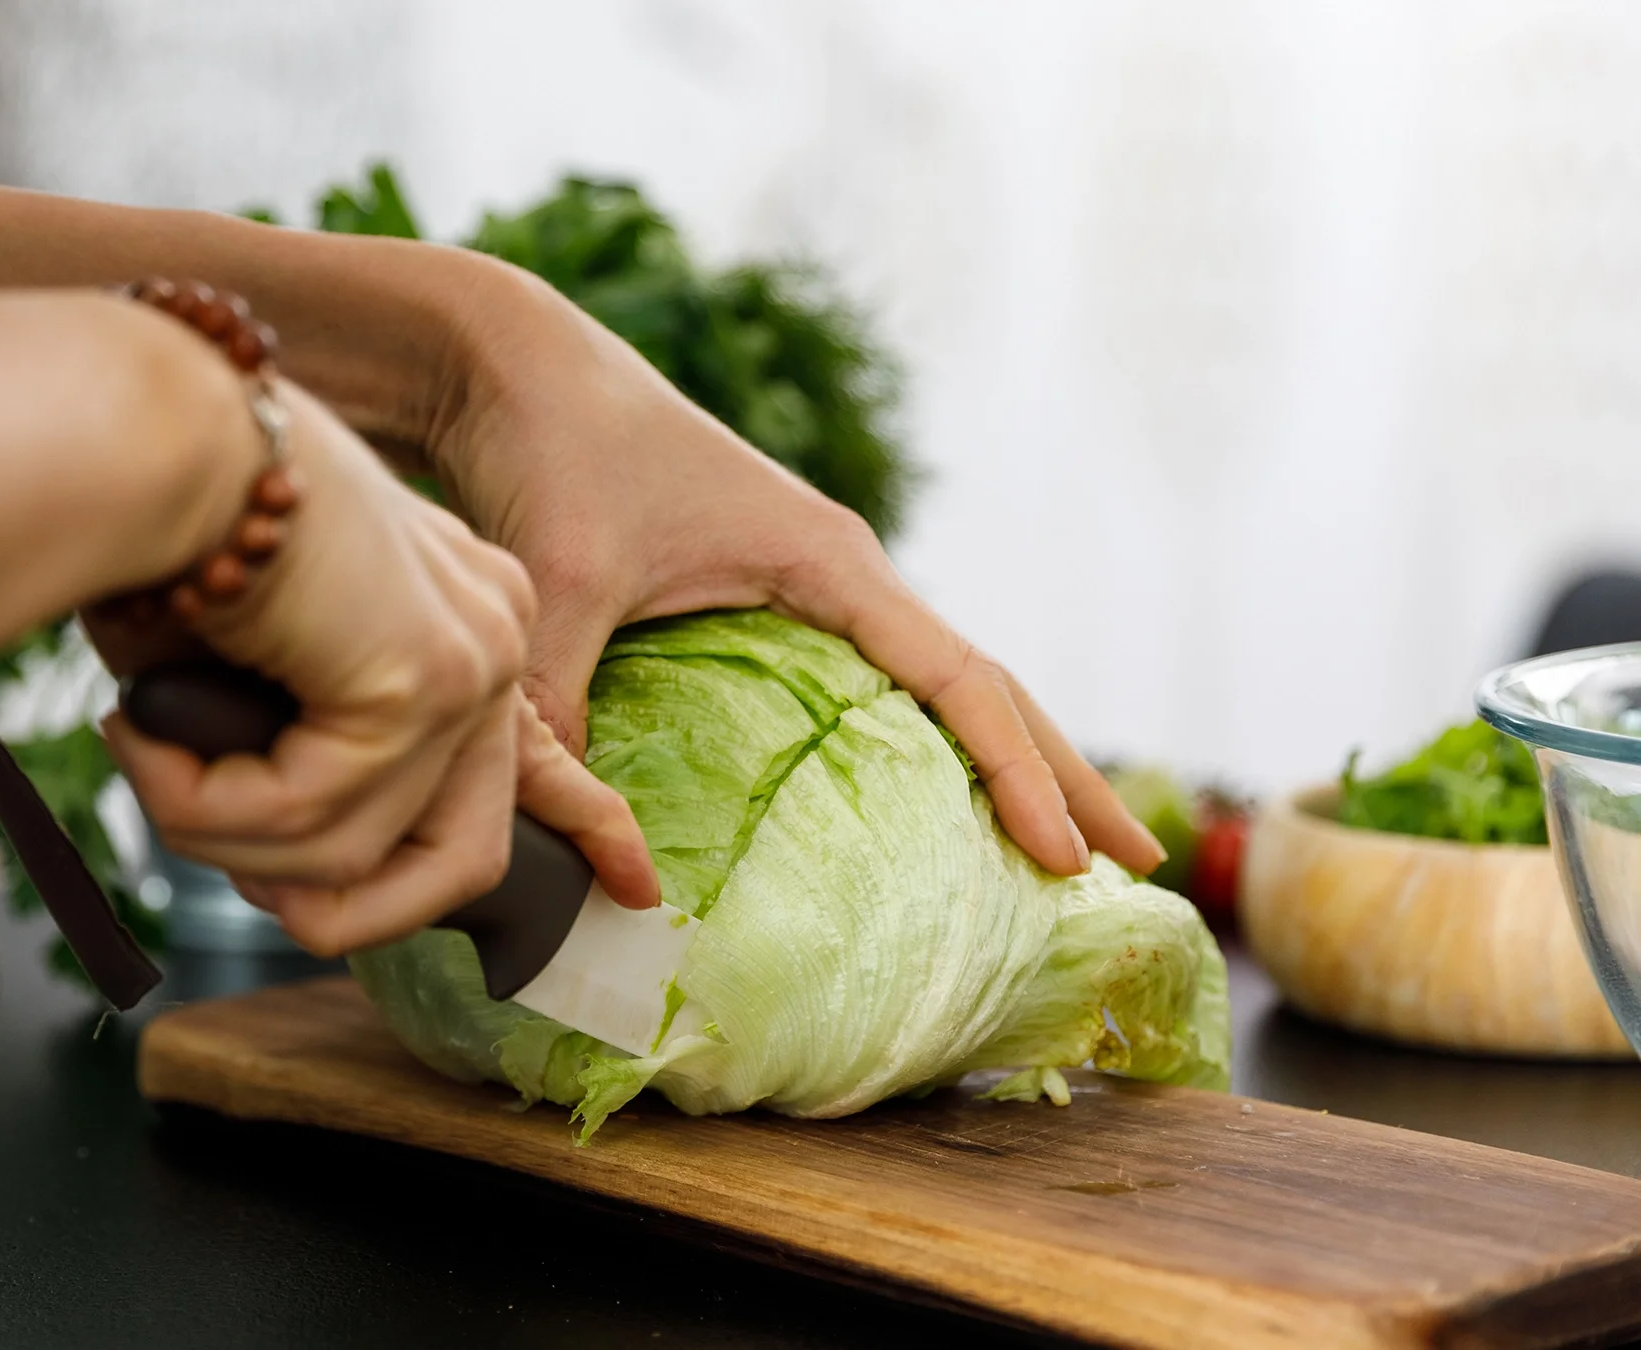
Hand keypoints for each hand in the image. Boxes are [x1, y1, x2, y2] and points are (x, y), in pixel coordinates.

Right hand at [91, 383, 657, 955]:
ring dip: (217, 831)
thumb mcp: (256, 658)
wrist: (158, 426)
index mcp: (465, 611)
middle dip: (341, 911)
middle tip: (235, 878)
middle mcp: (492, 632)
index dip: (581, 820)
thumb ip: (300, 752)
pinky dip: (204, 803)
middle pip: (463, 857)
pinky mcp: (421, 675)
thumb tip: (290, 882)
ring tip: (146, 757)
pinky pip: (308, 817)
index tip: (635, 884)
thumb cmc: (171, 525)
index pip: (542, 751)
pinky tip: (146, 733)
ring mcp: (470, 656)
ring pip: (349, 854)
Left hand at [432, 280, 1163, 878]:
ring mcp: (808, 579)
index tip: (1070, 859)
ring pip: (939, 680)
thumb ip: (565, 734)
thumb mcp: (555, 599)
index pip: (960, 682)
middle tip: (1132, 866)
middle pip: (984, 683)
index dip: (1021, 774)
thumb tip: (620, 883)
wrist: (510, 361)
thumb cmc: (545, 456)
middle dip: (1060, 773)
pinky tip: (928, 801)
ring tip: (1060, 848)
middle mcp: (839, 569)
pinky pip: (876, 678)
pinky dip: (924, 739)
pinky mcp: (763, 591)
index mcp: (827, 561)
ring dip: (1005, 756)